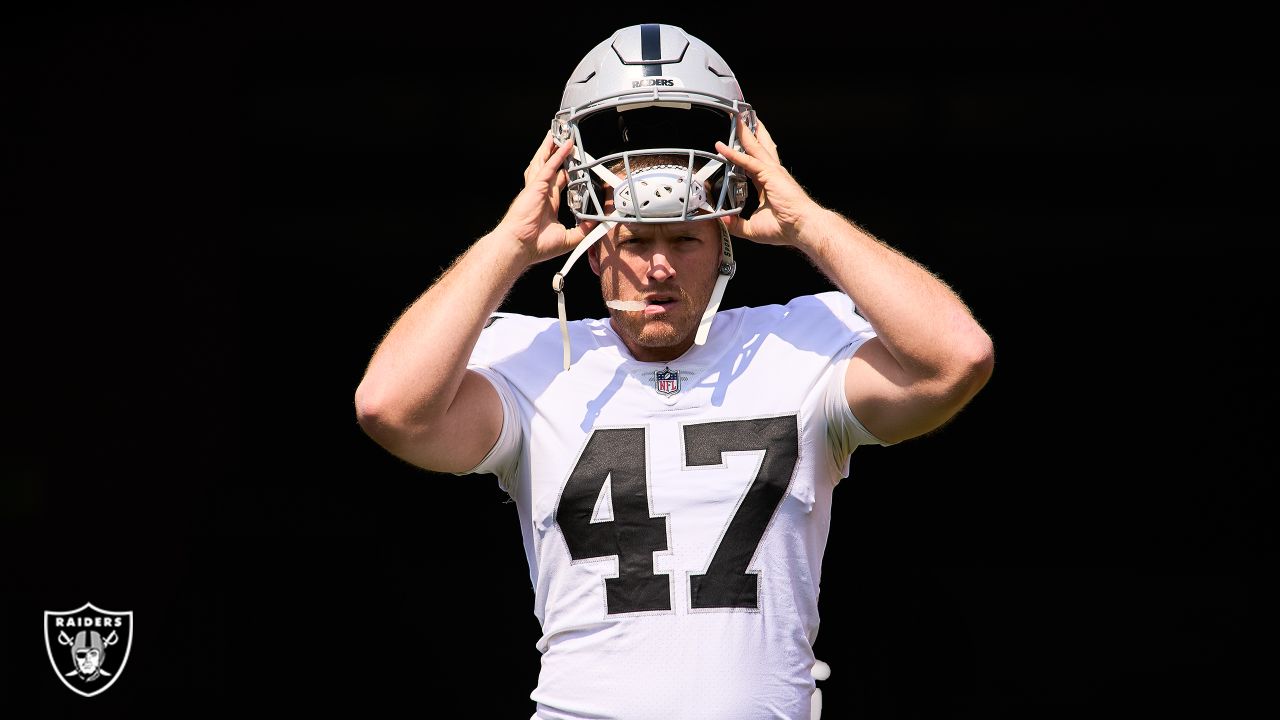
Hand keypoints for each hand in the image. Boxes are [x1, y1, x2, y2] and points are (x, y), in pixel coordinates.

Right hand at [496, 131, 598, 264]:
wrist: (519, 247)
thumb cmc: (535, 246)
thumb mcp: (568, 238)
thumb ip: (583, 230)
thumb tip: (596, 226)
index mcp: (547, 205)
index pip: (557, 183)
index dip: (565, 173)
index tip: (573, 166)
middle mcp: (541, 194)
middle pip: (549, 167)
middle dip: (554, 154)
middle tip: (562, 141)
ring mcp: (537, 188)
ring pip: (544, 161)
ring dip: (551, 148)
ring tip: (557, 134)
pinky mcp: (536, 186)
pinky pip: (549, 166)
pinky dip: (558, 154)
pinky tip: (565, 145)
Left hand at [714, 116, 822, 245]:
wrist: (801, 227)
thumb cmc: (785, 227)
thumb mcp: (753, 228)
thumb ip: (736, 224)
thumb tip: (724, 221)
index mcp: (768, 184)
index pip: (751, 163)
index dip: (742, 153)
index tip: (735, 144)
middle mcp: (771, 173)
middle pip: (757, 147)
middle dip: (749, 132)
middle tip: (741, 117)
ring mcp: (771, 171)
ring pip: (754, 146)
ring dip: (744, 132)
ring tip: (736, 117)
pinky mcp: (769, 174)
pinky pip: (747, 161)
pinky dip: (734, 153)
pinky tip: (723, 147)